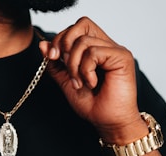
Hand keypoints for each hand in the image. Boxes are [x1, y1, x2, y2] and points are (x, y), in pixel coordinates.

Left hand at [40, 17, 145, 140]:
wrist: (106, 121)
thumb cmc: (91, 104)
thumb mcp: (65, 81)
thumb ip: (55, 63)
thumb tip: (43, 44)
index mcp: (94, 48)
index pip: (75, 28)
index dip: (60, 39)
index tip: (52, 57)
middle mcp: (106, 46)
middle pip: (82, 24)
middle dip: (65, 45)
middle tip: (65, 67)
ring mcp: (115, 50)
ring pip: (84, 42)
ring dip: (74, 66)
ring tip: (80, 83)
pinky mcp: (122, 57)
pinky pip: (94, 53)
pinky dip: (86, 70)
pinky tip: (91, 83)